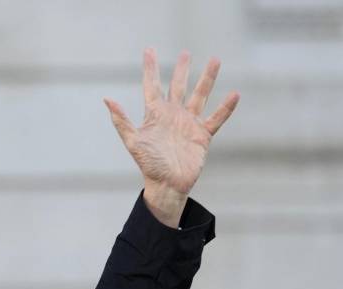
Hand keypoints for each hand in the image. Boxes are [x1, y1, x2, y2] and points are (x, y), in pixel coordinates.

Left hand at [104, 48, 238, 225]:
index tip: (149, 50)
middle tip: (186, 53)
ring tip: (215, 60)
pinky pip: (216, 118)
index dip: (150, 68)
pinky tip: (234, 94)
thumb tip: (107, 99)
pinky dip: (225, 108)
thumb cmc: (148, 165)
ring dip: (207, 79)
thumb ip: (121, 121)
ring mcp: (188, 124)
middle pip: (178, 87)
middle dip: (182, 70)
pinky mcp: (202, 135)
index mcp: (155, 115)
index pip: (152, 86)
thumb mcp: (133, 141)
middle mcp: (173, 116)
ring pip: (200, 96)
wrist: (167, 184)